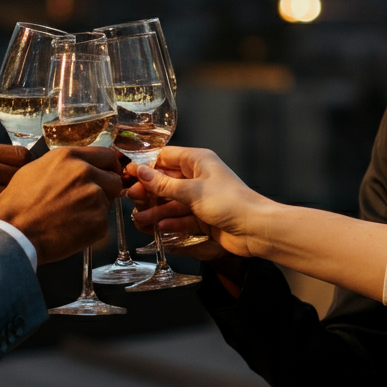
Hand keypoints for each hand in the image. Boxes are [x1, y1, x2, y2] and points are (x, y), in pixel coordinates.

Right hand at [0, 141, 28, 250]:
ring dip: (10, 206)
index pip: (21, 154)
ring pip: (12, 196)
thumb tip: (29, 163)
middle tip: (15, 200)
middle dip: (19, 189)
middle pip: (20, 176)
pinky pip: (0, 214)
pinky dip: (0, 219)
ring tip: (3, 212)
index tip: (25, 180)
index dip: (27, 169)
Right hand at [0, 147, 121, 263]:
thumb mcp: (35, 170)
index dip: (107, 167)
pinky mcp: (98, 221)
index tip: (105, 174)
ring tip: (72, 216)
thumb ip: (63, 165)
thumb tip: (78, 166)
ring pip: (109, 201)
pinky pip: (103, 222)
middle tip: (86, 201)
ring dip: (97, 208)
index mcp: (69, 157)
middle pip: (113, 178)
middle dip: (105, 189)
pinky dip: (92, 227)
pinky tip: (71, 229)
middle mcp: (85, 172)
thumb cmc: (17, 205)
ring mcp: (94, 196)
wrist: (13, 233)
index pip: (106, 155)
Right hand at [126, 147, 272, 260]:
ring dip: (157, 209)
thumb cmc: (230, 203)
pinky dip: (171, 222)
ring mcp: (201, 197)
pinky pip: (182, 217)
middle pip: (167, 180)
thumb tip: (141, 171)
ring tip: (140, 218)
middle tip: (131, 197)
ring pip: (172, 201)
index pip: (166, 157)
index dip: (147, 164)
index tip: (129, 173)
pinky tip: (158, 227)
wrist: (256, 229)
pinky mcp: (204, 216)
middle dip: (149, 190)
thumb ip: (164, 184)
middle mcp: (199, 177)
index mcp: (198, 161)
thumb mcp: (192, 192)